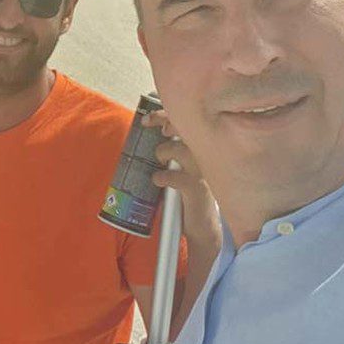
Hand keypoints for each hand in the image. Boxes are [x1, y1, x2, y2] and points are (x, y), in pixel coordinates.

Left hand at [141, 110, 220, 252]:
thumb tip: (142, 146)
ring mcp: (202, 173)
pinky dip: (164, 177)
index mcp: (196, 151)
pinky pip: (180, 178)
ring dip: (165, 151)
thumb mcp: (176, 171)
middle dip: (166, 124)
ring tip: (159, 161)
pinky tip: (158, 180)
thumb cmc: (185, 196)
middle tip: (151, 129)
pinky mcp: (198, 191)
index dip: (165, 117)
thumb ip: (167, 158)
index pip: (184, 124)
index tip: (147, 120)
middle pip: (186, 130)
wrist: (201, 226)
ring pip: (183, 150)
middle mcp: (202, 158)